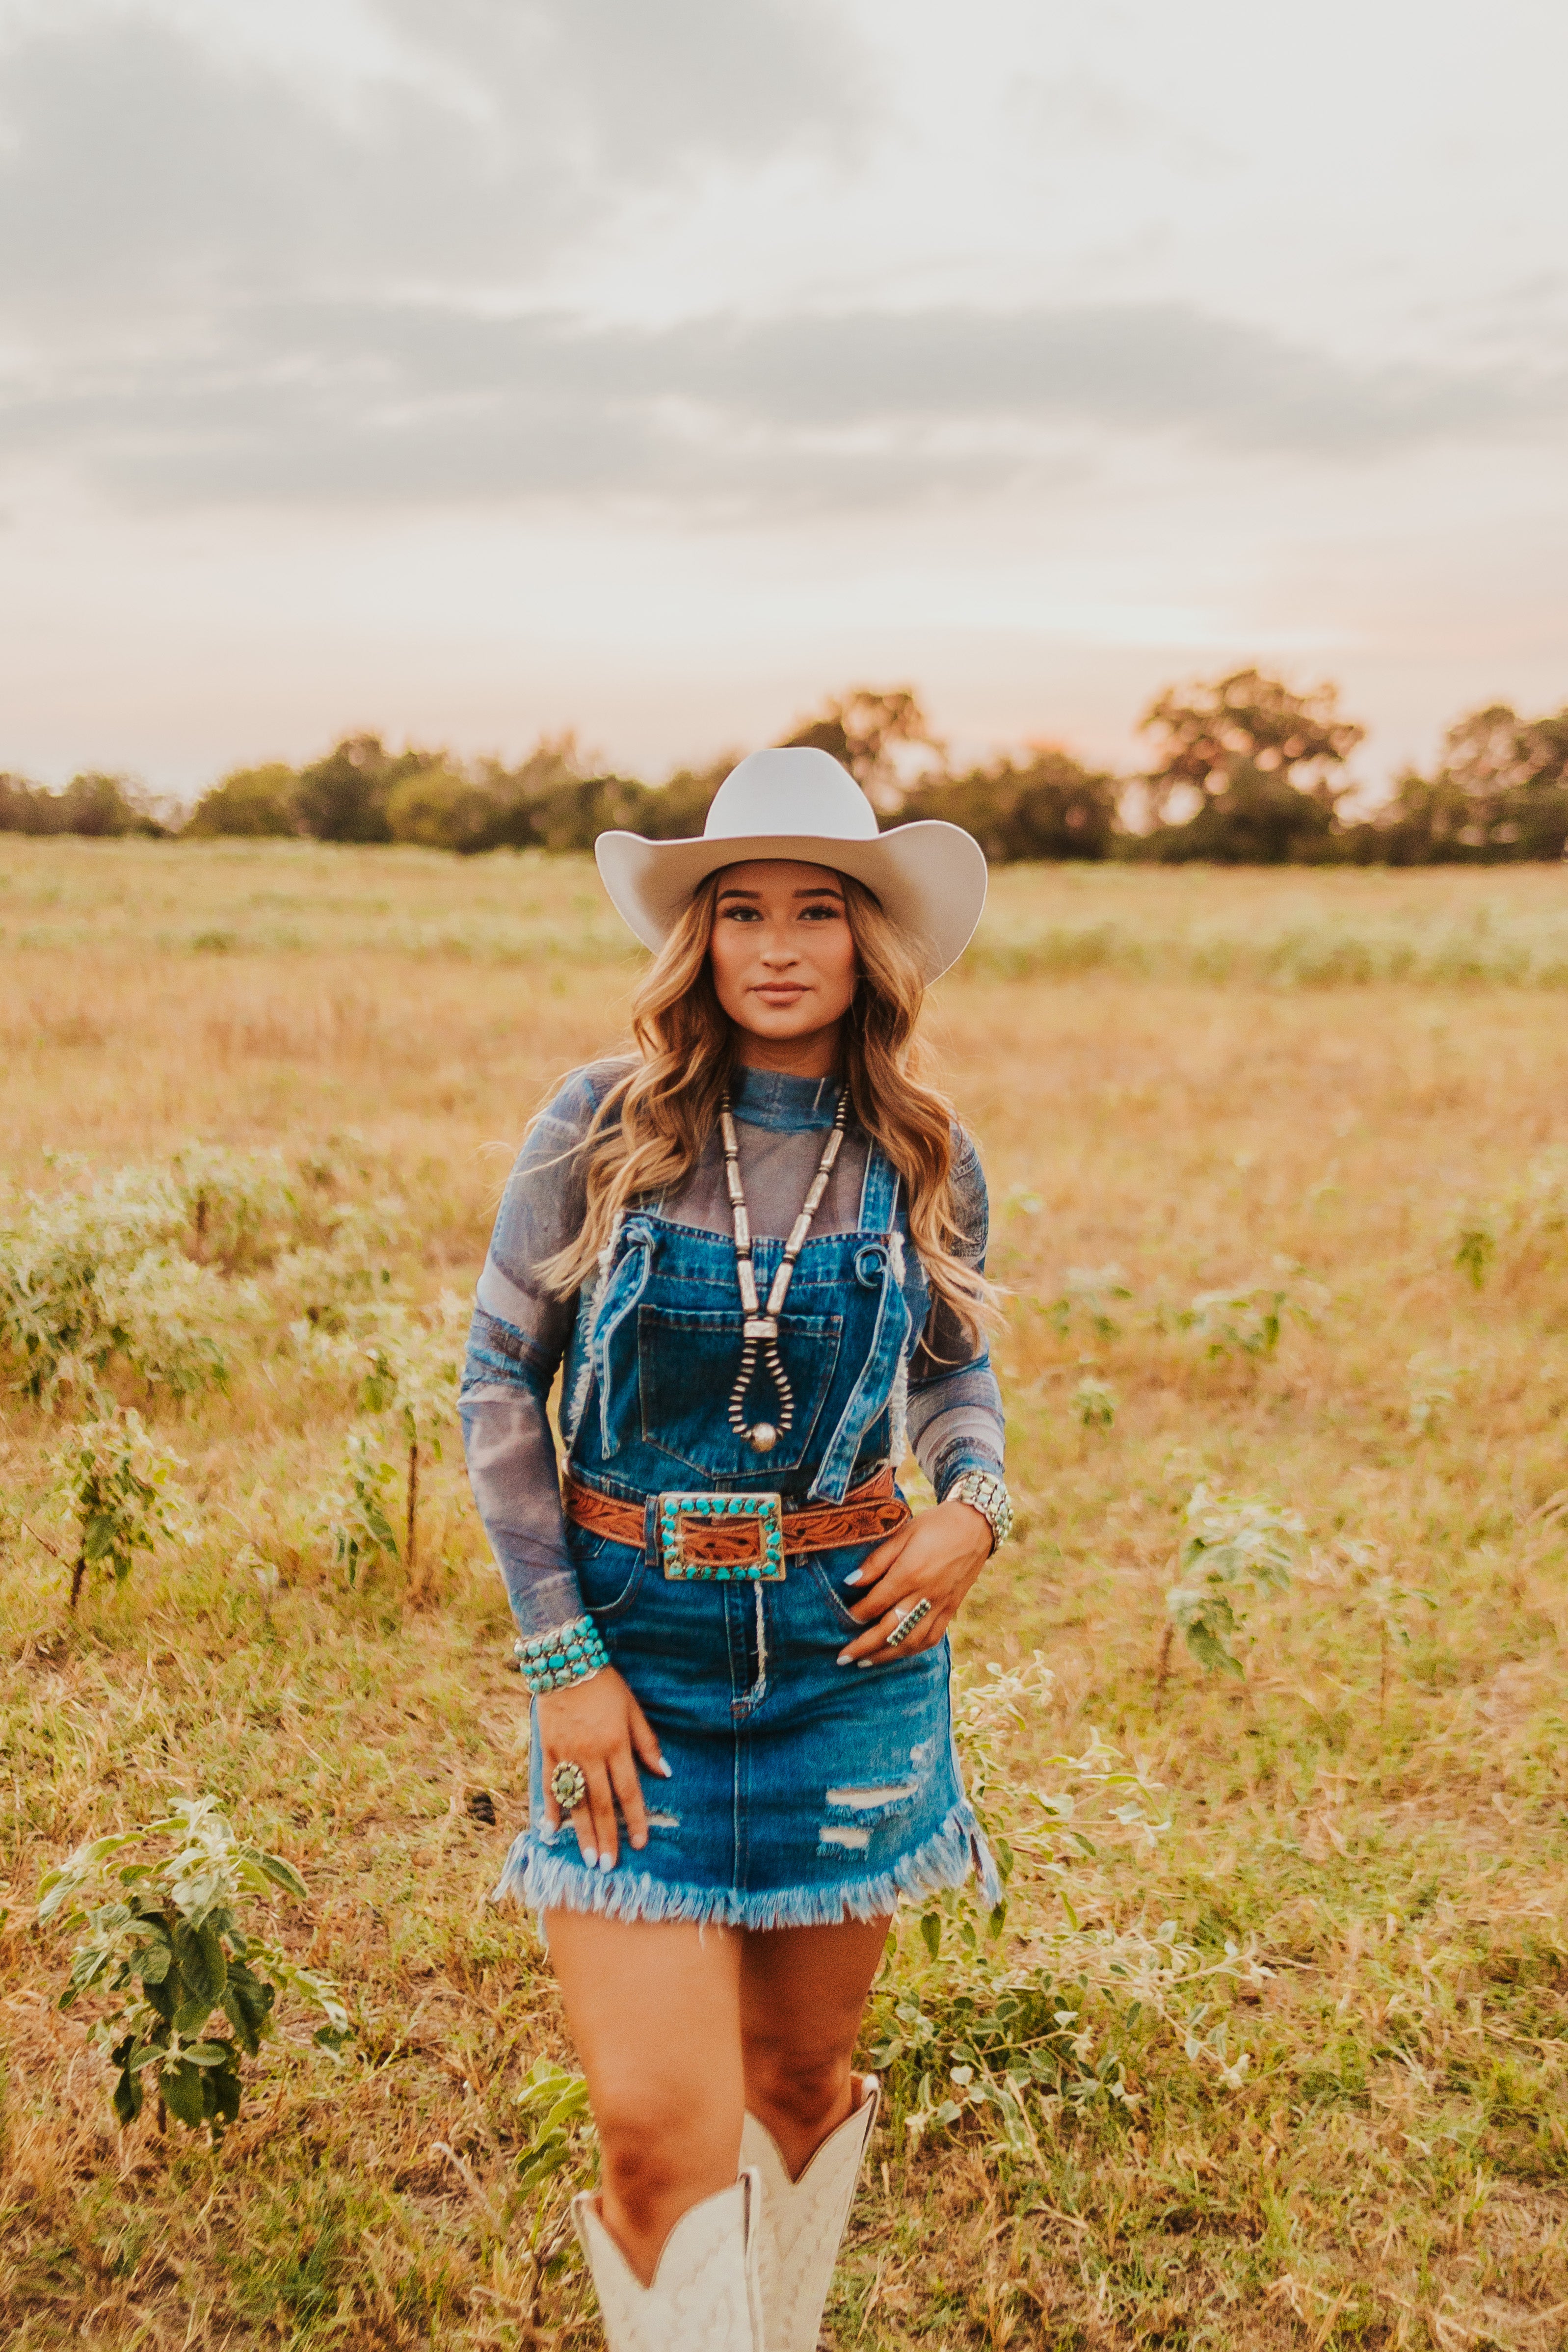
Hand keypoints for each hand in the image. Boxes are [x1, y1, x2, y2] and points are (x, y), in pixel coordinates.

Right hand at [536, 1669, 668, 1870]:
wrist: (565, 1662)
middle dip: (607, 1837)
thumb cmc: (606, 1685)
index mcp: (616, 1745)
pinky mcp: (548, 1749)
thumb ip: (647, 1742)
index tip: (640, 1844)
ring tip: (588, 1858)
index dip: (635, 1820)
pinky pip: (549, 1784)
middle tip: (608, 1867)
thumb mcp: (633, 1709)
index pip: (629, 1791)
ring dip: (581, 1832)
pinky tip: (551, 1830)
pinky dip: (551, 1807)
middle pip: (601, 1803)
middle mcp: (592, 1754)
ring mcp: (567, 1754)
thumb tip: (665, 1772)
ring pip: (576, 1801)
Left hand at [836, 1499, 992, 1668]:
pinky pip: (932, 1637)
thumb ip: (876, 1561)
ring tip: (865, 1663)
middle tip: (842, 1659)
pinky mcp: (951, 1609)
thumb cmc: (935, 1526)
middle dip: (864, 1646)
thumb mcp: (902, 1534)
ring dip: (886, 1655)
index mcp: (910, 1573)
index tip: (842, 1620)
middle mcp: (925, 1594)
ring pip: (910, 1640)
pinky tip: (898, 1653)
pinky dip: (913, 1650)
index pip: (876, 1603)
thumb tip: (850, 1582)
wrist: (976, 1525)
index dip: (857, 1615)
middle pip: (890, 1629)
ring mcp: (940, 1605)